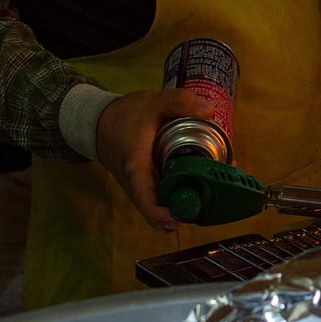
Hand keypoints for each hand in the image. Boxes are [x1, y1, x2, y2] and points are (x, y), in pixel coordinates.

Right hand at [94, 88, 214, 229]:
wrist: (101, 123)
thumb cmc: (124, 115)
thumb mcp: (152, 102)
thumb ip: (179, 101)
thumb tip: (209, 110)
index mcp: (136, 168)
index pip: (146, 201)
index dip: (162, 215)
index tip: (180, 219)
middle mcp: (137, 185)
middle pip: (162, 209)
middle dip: (189, 207)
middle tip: (219, 194)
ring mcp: (143, 188)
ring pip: (166, 203)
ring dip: (190, 199)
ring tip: (219, 184)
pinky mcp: (148, 186)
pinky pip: (166, 195)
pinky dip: (184, 191)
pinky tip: (205, 179)